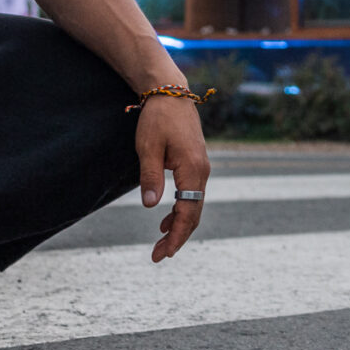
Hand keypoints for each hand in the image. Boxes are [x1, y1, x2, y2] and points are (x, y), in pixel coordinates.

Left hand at [136, 93, 208, 262]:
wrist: (171, 93)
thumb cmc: (158, 118)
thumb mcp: (148, 147)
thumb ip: (150, 177)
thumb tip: (151, 206)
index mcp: (193, 170)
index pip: (188, 212)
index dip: (177, 236)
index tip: (163, 253)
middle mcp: (202, 172)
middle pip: (194, 214)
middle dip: (178, 237)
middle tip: (158, 256)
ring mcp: (201, 168)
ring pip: (194, 205)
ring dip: (179, 225)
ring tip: (161, 242)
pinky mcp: (195, 163)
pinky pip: (191, 194)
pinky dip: (181, 210)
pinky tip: (166, 219)